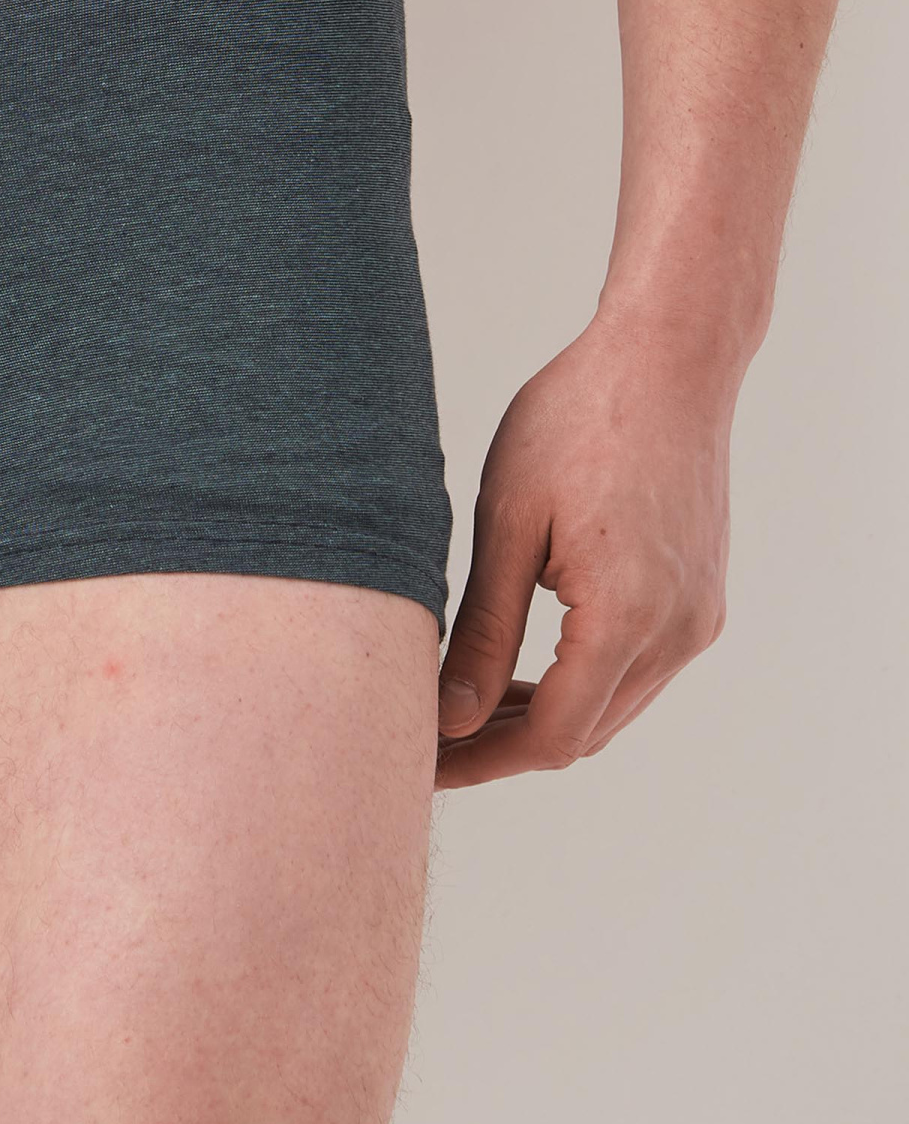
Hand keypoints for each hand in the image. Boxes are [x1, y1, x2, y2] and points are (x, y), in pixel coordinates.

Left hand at [435, 312, 734, 787]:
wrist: (668, 359)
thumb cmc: (576, 420)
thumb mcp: (509, 522)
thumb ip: (485, 630)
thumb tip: (450, 718)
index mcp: (626, 618)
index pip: (552, 737)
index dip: (481, 760)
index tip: (421, 764)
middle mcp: (677, 632)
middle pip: (586, 734)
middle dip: (504, 747)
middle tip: (427, 740)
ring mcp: (699, 618)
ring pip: (614, 707)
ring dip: (544, 716)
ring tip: (465, 705)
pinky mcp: (702, 598)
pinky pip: (639, 670)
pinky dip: (582, 681)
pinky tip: (523, 667)